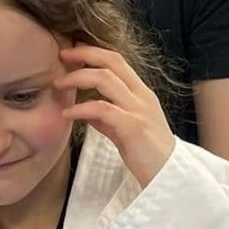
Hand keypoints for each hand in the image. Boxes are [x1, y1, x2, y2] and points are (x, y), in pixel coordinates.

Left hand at [56, 44, 174, 186]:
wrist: (169, 178)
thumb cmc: (146, 154)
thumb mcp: (124, 129)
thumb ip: (105, 116)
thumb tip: (81, 107)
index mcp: (141, 93)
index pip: (117, 60)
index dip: (93, 51)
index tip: (72, 50)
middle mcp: (142, 96)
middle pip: (112, 62)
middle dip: (84, 54)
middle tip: (61, 56)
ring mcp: (139, 110)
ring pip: (106, 79)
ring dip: (78, 78)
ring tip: (58, 84)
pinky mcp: (133, 128)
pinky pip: (103, 109)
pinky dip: (81, 108)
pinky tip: (67, 114)